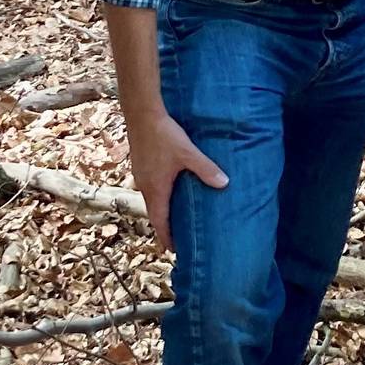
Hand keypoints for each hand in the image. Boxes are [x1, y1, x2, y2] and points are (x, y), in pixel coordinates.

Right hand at [121, 109, 226, 250]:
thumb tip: (224, 184)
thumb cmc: (165, 135)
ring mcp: (140, 175)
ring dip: (162, 211)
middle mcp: (145, 186)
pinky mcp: (140, 165)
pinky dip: (159, 196)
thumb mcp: (188, 153)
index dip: (167, 237)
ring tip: (175, 218)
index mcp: (156, 189)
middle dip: (164, 227)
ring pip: (151, 200)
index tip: (174, 251)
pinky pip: (150, 188)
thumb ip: (206, 169)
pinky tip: (169, 191)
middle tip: (177, 239)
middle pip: (154, 214)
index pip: (159, 221)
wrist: (142, 114)